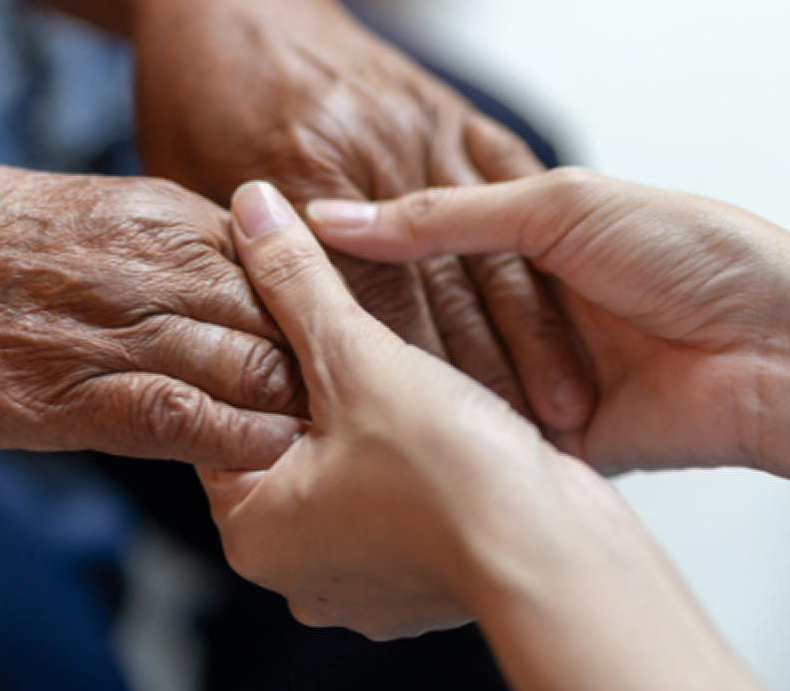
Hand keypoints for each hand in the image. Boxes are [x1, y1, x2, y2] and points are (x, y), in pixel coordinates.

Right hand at [0, 152, 304, 468]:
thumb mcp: (85, 214)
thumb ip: (161, 252)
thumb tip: (222, 300)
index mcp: (163, 214)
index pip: (288, 269)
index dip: (321, 318)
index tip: (335, 357)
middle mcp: (154, 262)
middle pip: (288, 319)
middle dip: (324, 370)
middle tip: (345, 413)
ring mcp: (113, 325)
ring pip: (252, 366)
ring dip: (289, 412)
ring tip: (312, 449)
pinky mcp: (68, 392)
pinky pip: (183, 418)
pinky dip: (232, 443)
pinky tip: (252, 460)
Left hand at [133, 0, 589, 433]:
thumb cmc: (195, 95)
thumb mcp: (187, 182)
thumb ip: (230, 261)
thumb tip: (255, 357)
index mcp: (299, 171)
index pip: (363, 297)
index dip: (405, 381)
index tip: (437, 450)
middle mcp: (368, 148)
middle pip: (437, 282)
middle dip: (482, 375)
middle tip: (521, 453)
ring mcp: (416, 123)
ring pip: (486, 242)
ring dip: (532, 332)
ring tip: (566, 410)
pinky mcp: (448, 109)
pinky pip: (507, 187)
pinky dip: (535, 251)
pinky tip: (566, 311)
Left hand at [199, 182, 594, 639]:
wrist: (563, 562)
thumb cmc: (453, 477)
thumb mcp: (357, 357)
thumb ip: (298, 281)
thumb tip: (252, 208)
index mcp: (252, 530)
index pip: (226, 417)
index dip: (256, 351)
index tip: (286, 305)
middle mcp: (295, 568)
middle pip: (286, 440)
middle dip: (318, 384)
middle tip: (345, 329)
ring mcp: (361, 581)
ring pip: (346, 466)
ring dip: (368, 415)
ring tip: (395, 367)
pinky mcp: (421, 578)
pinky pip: (396, 495)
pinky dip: (410, 455)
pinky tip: (436, 416)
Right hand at [308, 167, 789, 479]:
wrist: (778, 348)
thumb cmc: (696, 253)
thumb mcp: (559, 207)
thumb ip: (442, 216)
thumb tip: (338, 218)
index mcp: (525, 233)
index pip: (415, 239)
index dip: (355, 247)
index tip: (288, 254)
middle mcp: (521, 302)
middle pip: (422, 312)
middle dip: (367, 320)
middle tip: (287, 325)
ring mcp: (532, 370)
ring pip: (443, 375)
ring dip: (403, 375)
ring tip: (321, 378)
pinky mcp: (549, 435)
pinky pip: (480, 431)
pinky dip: (446, 427)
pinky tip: (387, 421)